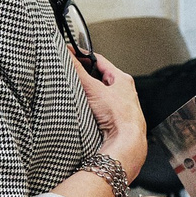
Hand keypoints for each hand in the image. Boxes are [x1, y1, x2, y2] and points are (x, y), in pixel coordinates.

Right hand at [73, 53, 147, 179]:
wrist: (127, 142)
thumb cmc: (119, 117)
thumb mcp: (94, 89)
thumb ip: (78, 71)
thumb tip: (68, 55)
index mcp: (122, 79)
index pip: (99, 60)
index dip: (83, 56)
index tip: (71, 53)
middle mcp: (124, 92)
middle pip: (100, 77)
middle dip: (85, 76)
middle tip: (72, 75)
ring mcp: (121, 106)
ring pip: (101, 94)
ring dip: (89, 94)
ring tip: (78, 94)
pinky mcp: (116, 120)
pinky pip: (101, 109)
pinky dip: (92, 108)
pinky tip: (86, 112)